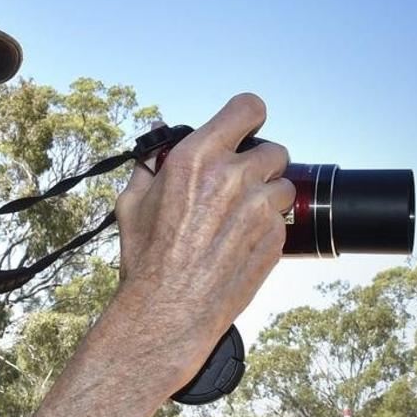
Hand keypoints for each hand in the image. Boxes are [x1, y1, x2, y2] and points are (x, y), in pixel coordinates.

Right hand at [112, 93, 294, 383]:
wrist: (168, 309)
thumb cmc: (146, 256)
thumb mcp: (132, 201)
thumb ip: (150, 165)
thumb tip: (158, 141)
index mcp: (197, 157)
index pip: (249, 107)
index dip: (248, 116)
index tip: (243, 128)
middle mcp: (234, 176)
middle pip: (274, 148)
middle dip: (257, 162)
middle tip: (236, 181)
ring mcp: (260, 208)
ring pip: (283, 184)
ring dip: (266, 194)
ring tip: (238, 215)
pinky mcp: (276, 238)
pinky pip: (282, 219)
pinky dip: (266, 226)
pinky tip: (238, 241)